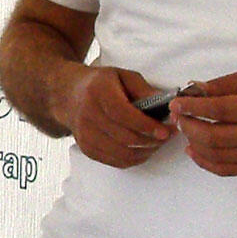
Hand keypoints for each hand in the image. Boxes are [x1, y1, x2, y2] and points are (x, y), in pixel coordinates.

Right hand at [56, 66, 173, 167]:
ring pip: (122, 154)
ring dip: (145, 152)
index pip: (124, 115)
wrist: (69, 96)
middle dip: (152, 140)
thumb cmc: (99, 84)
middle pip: (125, 138)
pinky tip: (144, 149)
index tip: (165, 130)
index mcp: (98, 93)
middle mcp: (88, 115)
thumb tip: (165, 105)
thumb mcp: (122, 76)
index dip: (146, 126)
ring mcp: (85, 135)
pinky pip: (116, 162)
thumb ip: (144, 89)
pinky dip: (134, 159)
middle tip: (167, 136)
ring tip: (157, 143)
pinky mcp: (87, 149)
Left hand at [171, 67, 236, 175]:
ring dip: (193, 143)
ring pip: (215, 155)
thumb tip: (193, 90)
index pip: (218, 110)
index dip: (192, 107)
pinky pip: (224, 169)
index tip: (176, 103)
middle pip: (213, 137)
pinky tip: (193, 149)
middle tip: (177, 116)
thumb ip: (223, 84)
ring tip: (185, 129)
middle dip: (188, 126)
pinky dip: (204, 161)